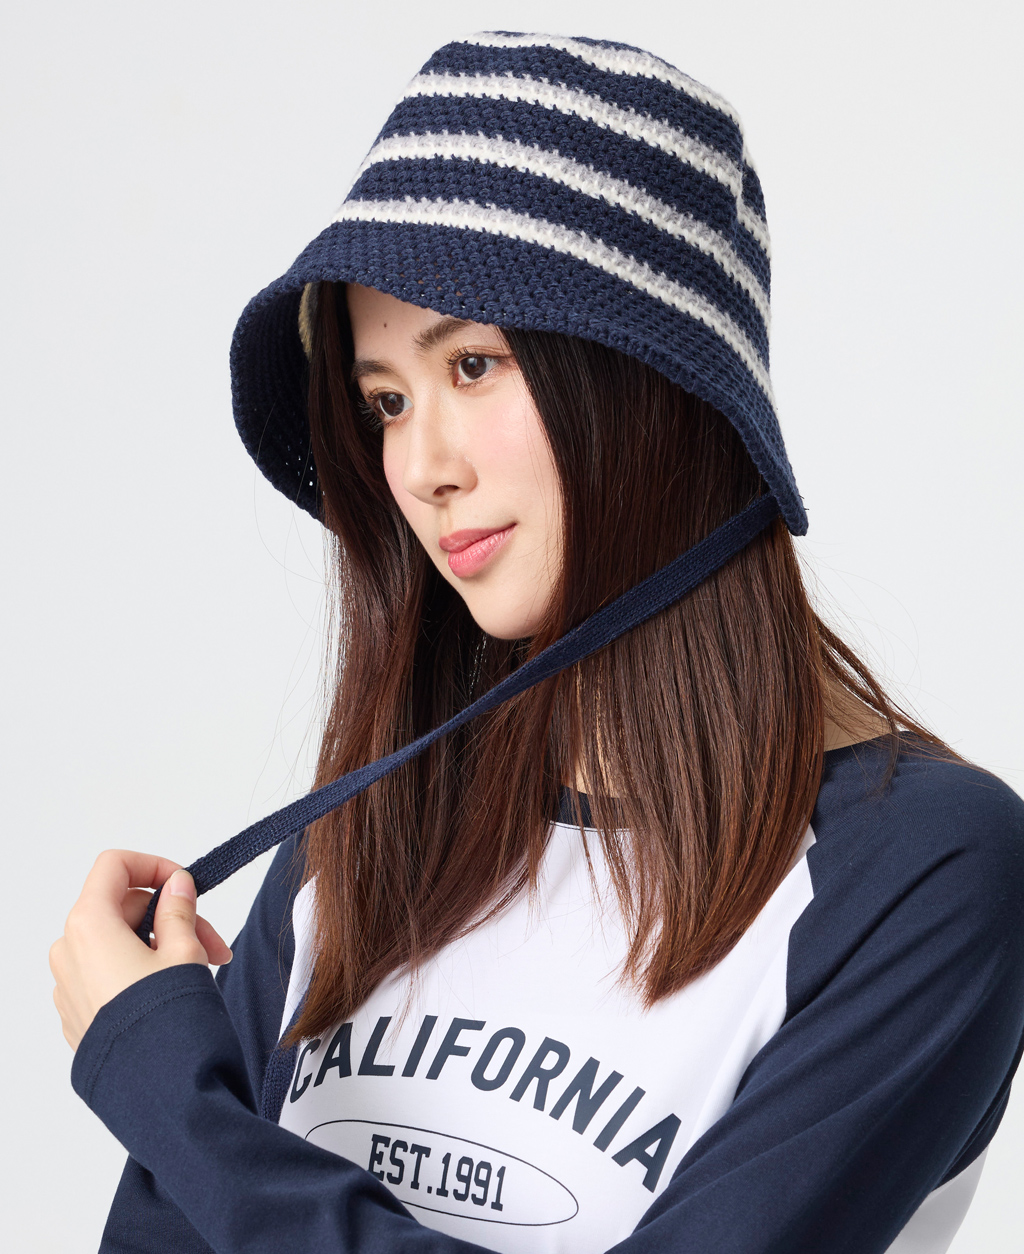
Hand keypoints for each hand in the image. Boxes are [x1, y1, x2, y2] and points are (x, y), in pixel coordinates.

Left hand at [50, 850, 232, 1050]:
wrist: (156, 1092)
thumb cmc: (167, 1020)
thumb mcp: (184, 951)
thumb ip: (178, 909)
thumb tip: (176, 885)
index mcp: (89, 925)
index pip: (114, 865)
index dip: (154, 866)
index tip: (186, 884)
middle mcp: (68, 951)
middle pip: (122, 907)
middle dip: (171, 916)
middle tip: (214, 942)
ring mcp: (68, 986)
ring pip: (117, 942)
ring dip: (160, 944)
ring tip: (204, 970)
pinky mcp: (77, 1014)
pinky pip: (107, 974)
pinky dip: (140, 970)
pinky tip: (174, 991)